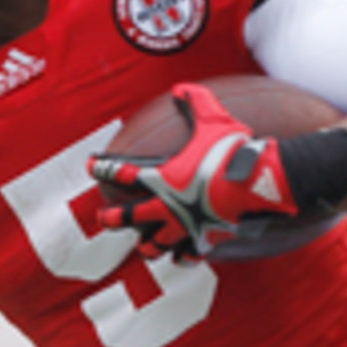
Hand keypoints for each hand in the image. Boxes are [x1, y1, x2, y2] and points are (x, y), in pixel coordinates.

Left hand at [90, 83, 298, 258]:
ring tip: (141, 247)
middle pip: (128, 217)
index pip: (123, 173)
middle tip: (102, 218)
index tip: (90, 166)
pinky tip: (182, 259)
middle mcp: (166, 207)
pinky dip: (184, 258)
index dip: (104, 168)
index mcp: (161, 178)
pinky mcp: (203, 241)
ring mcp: (184, 227)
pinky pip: (188, 256)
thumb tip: (181, 87)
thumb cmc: (231, 151)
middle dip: (112, 219)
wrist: (256, 184)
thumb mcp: (213, 119)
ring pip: (154, 246)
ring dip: (146, 246)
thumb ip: (195, 101)